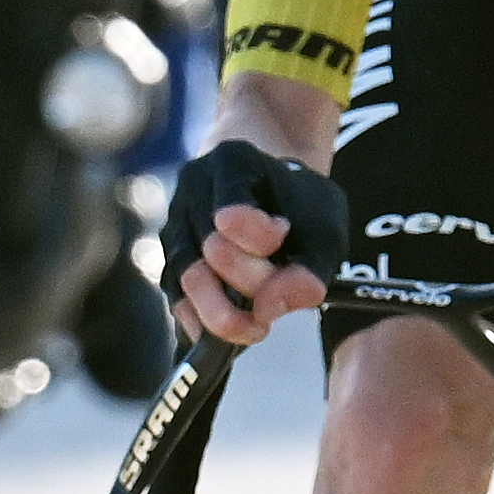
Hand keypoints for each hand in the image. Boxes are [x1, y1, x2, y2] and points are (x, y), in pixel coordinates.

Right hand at [157, 141, 350, 349]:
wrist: (273, 190)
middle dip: (252, 282)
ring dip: (226, 313)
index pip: (233, 213)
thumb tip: (268, 311)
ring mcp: (175, 227)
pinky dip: (206, 326)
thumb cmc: (299, 206)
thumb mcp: (324, 225)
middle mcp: (192, 190)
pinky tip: (235, 332)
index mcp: (232, 162)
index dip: (260, 240)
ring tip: (259, 326)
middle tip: (276, 290)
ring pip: (186, 282)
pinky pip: (178, 304)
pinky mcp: (169, 264)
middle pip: (213, 253)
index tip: (280, 237)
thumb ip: (309, 267)